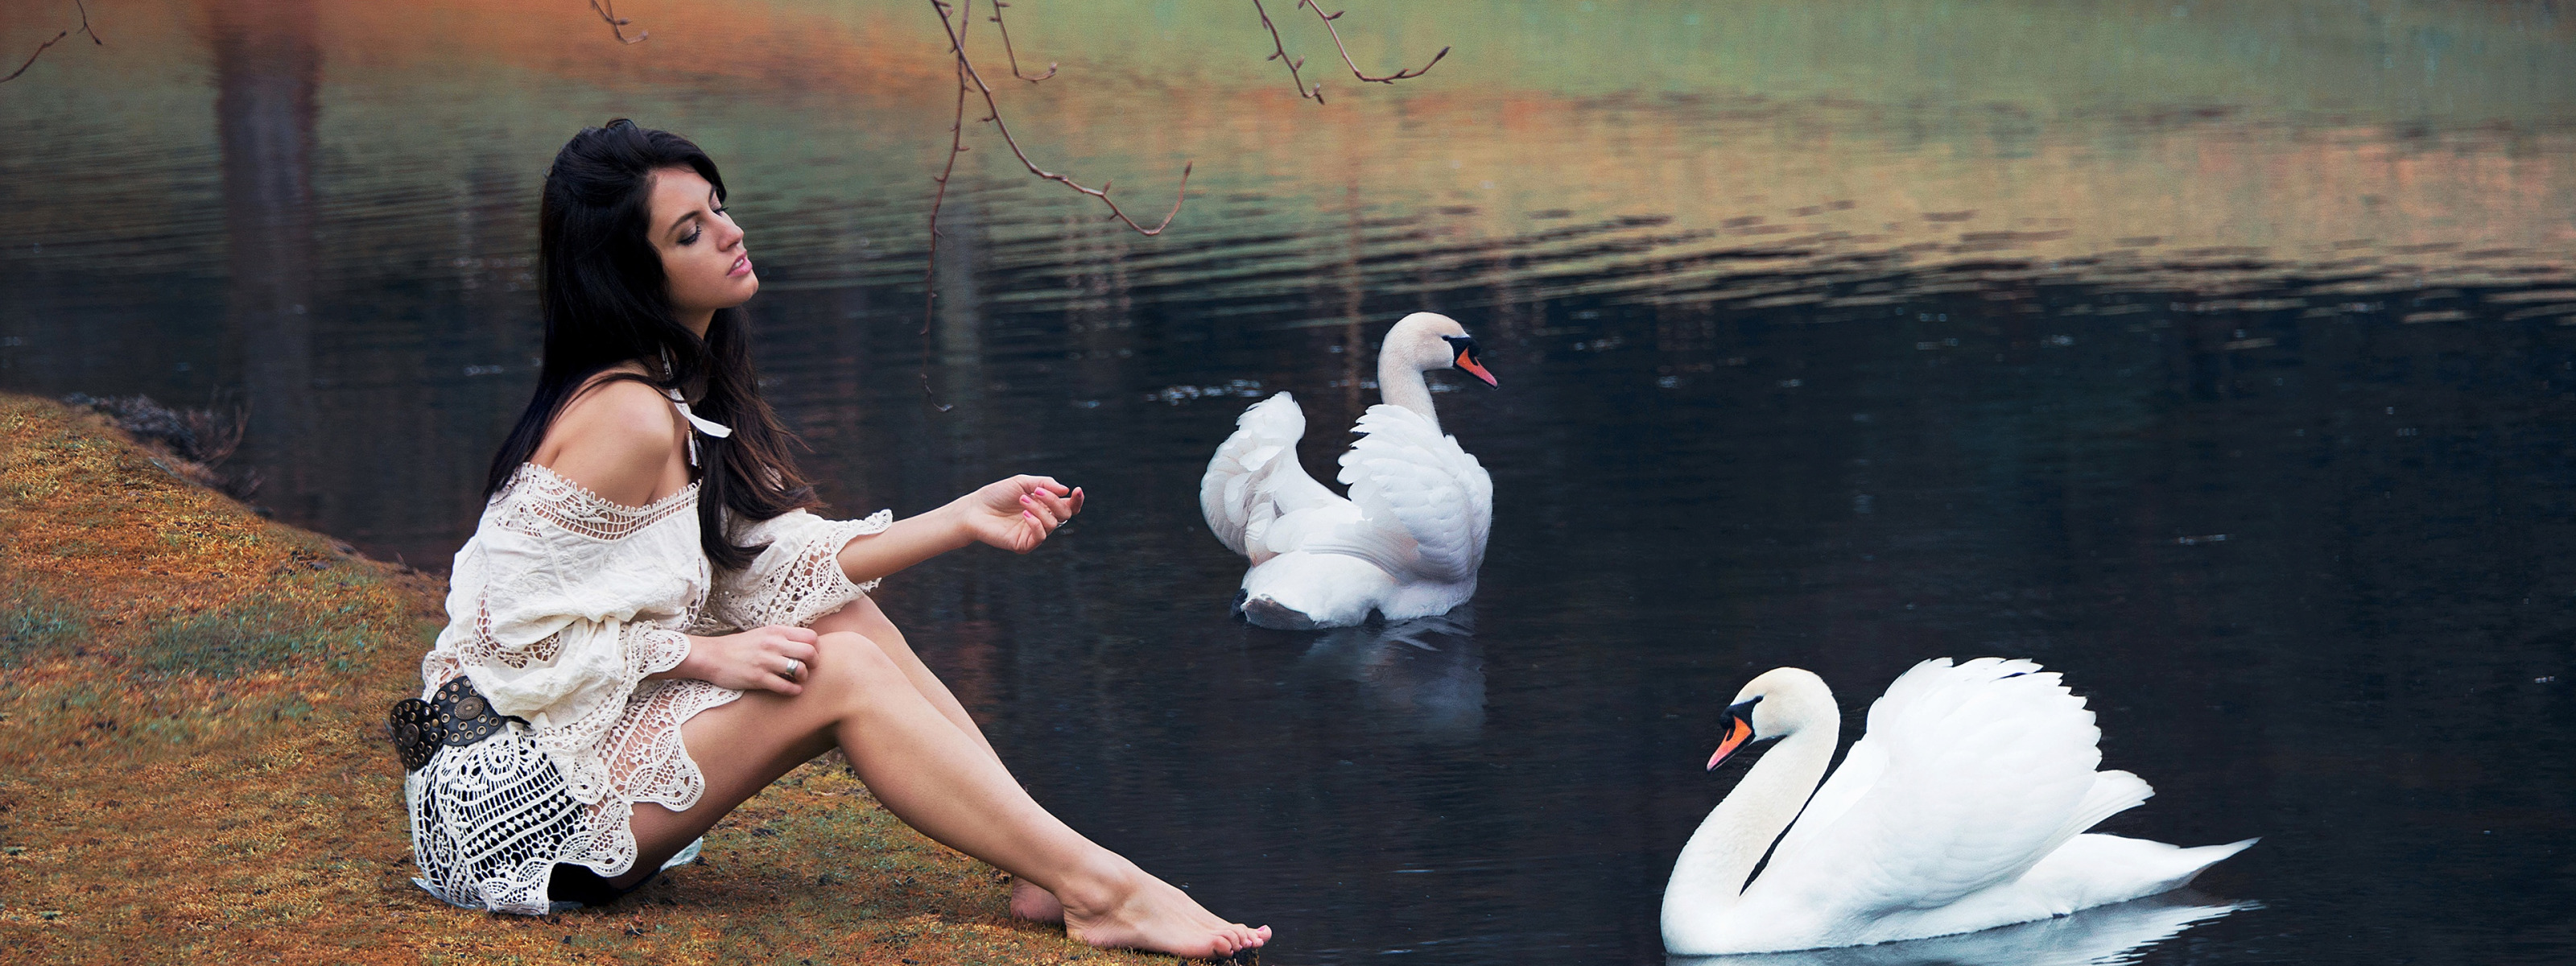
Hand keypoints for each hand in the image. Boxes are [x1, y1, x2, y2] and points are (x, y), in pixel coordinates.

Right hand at [672, 625, 819, 695]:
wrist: (712, 656)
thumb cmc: (738, 646)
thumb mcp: (762, 633)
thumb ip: (782, 637)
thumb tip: (804, 644)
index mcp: (776, 631)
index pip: (810, 637)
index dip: (816, 648)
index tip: (810, 656)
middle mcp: (773, 644)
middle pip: (810, 652)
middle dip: (814, 664)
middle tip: (808, 669)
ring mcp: (765, 661)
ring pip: (800, 670)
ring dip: (803, 678)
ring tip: (797, 680)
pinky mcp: (758, 678)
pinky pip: (785, 687)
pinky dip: (793, 690)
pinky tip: (792, 690)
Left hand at [952, 475, 1083, 553]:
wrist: (975, 509)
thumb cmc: (997, 495)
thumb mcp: (1022, 483)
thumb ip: (1045, 484)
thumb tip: (1066, 491)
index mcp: (1044, 506)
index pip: (1068, 506)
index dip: (1076, 501)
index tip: (1077, 490)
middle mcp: (1042, 520)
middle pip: (1064, 514)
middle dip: (1054, 501)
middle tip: (1036, 492)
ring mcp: (1033, 533)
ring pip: (1053, 524)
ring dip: (1040, 509)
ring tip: (1022, 501)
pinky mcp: (1024, 544)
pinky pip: (1040, 537)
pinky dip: (1036, 524)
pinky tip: (1024, 515)